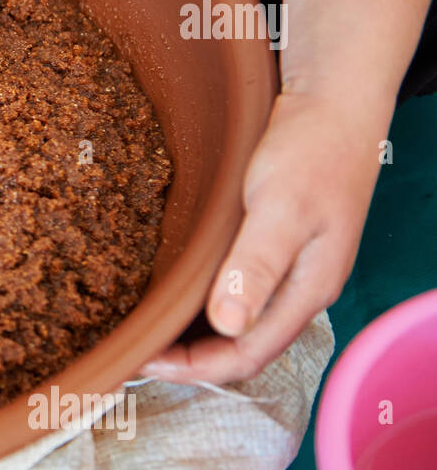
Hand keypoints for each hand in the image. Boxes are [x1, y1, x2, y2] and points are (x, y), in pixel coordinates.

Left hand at [140, 89, 387, 383]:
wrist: (332, 101)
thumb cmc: (312, 150)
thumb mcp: (281, 207)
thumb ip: (255, 265)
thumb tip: (228, 323)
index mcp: (307, 289)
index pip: (248, 355)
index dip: (195, 368)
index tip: (145, 362)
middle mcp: (298, 287)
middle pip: (241, 346)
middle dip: (190, 358)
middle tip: (136, 351)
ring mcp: (287, 266)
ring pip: (236, 319)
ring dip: (194, 331)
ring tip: (145, 328)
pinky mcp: (272, 244)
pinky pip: (234, 286)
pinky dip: (201, 298)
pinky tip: (170, 288)